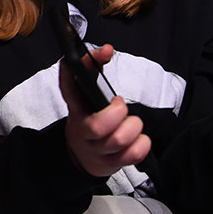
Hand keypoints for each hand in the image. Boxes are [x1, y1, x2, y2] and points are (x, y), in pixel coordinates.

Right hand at [59, 45, 151, 176]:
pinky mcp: (111, 163)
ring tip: (131, 124)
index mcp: (75, 107)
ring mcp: (96, 150)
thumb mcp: (86, 96)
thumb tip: (107, 49)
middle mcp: (82, 130)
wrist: (81, 155)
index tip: (105, 53)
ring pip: (118, 141)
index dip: (83, 69)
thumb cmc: (89, 119)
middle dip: (117, 113)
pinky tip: (138, 139)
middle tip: (120, 107)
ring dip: (132, 128)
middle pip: (98, 126)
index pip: (70, 85)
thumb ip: (94, 69)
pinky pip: (132, 156)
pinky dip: (141, 145)